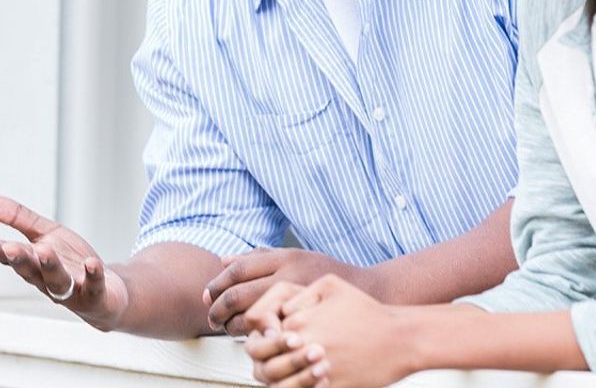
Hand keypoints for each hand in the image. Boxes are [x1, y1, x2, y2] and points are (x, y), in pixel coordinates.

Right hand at [0, 196, 127, 330]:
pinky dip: (92, 274)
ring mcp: (70, 289)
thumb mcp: (47, 235)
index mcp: (33, 264)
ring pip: (57, 280)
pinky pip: (93, 284)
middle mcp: (46, 279)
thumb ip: (22, 219)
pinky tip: (91, 263)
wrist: (106, 291)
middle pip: (30, 270)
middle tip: (8, 247)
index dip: (0, 250)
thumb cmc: (71, 262)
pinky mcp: (94, 293)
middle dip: (19, 259)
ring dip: (50, 267)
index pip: (11, 257)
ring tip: (45, 252)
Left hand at [205, 247, 368, 335]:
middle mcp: (291, 280)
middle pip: (238, 297)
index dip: (218, 285)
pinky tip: (258, 344)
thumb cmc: (339, 280)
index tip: (210, 296)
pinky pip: (267, 344)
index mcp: (289, 260)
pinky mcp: (306, 334)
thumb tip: (225, 259)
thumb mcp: (303, 259)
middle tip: (213, 318)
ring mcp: (297, 307)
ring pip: (248, 324)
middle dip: (218, 310)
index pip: (239, 271)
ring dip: (233, 330)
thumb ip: (264, 256)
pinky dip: (255, 346)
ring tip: (233, 331)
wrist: (379, 300)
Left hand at [245, 275, 407, 387]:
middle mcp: (304, 346)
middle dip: (264, 359)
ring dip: (277, 378)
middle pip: (265, 361)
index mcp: (301, 320)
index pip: (263, 333)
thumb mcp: (332, 284)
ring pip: (278, 383)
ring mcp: (315, 371)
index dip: (263, 335)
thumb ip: (301, 293)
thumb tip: (282, 312)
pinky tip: (301, 382)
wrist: (398, 339)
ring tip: (284, 372)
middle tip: (272, 357)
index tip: (270, 336)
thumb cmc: (366, 310)